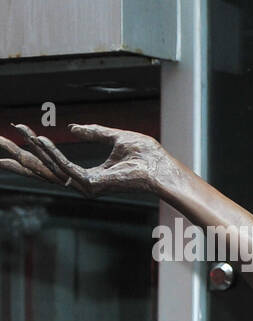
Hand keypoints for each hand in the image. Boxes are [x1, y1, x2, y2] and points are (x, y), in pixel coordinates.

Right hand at [0, 123, 170, 196]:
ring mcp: (86, 186)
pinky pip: (64, 167)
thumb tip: (74, 127)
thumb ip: (93, 132)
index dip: (36, 150)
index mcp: (88, 175)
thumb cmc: (146, 155)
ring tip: (12, 136)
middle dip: (19, 158)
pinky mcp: (91, 184)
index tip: (20, 132)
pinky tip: (39, 139)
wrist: (161, 166)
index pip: (54, 165)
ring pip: (49, 169)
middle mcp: (83, 183)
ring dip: (29, 152)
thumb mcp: (115, 137)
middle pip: (44, 171)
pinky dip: (51, 152)